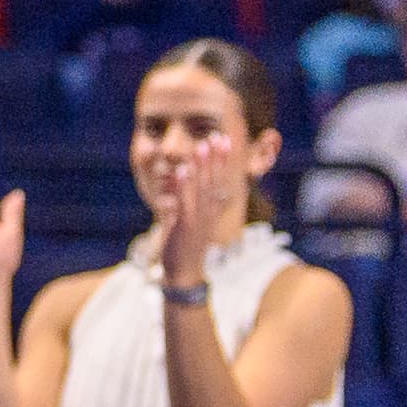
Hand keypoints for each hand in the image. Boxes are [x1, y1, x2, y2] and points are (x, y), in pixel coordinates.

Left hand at [157, 135, 232, 285]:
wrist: (183, 271)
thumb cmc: (188, 244)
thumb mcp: (198, 220)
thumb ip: (201, 202)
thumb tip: (206, 185)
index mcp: (213, 208)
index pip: (220, 179)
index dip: (222, 160)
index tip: (224, 140)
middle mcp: (209, 211)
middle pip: (214, 179)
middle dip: (215, 158)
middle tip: (216, 135)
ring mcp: (198, 218)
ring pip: (202, 188)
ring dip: (202, 166)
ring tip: (201, 145)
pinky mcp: (185, 225)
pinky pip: (185, 201)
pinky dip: (184, 185)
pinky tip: (182, 169)